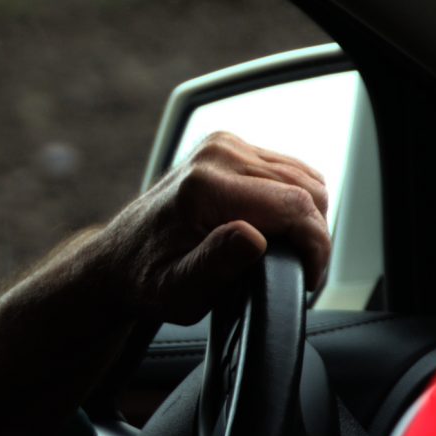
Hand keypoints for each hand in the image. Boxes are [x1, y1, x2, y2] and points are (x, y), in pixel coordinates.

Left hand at [80, 130, 334, 323]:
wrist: (119, 257)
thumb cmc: (148, 279)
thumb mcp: (178, 291)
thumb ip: (216, 265)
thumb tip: (253, 237)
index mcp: (206, 186)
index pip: (295, 205)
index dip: (316, 247)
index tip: (310, 279)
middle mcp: (217, 154)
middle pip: (306, 187)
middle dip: (316, 234)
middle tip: (303, 272)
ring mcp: (224, 144)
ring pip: (304, 176)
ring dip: (308, 217)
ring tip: (293, 255)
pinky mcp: (230, 146)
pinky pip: (288, 169)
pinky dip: (295, 200)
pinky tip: (281, 230)